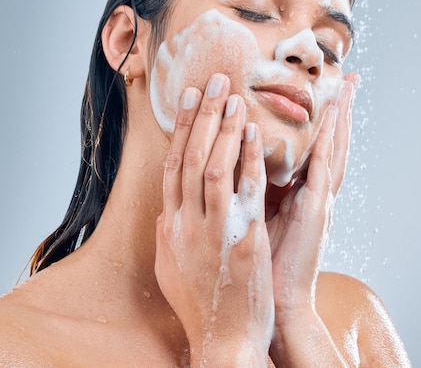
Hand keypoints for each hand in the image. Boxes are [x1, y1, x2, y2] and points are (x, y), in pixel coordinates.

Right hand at [155, 73, 273, 367]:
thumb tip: (166, 207)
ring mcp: (214, 230)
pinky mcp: (244, 239)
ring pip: (214, 167)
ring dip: (224, 129)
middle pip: (191, 158)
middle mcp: (187, 223)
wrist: (223, 339)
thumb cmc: (199, 304)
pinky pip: (245, 191)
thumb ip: (166, 233)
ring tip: (234, 97)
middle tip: (213, 81)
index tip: (187, 99)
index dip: (180, 130)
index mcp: (169, 227)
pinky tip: (254, 134)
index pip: (172, 167)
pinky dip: (248, 158)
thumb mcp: (170, 267)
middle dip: (202, 116)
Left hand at [265, 73, 358, 362]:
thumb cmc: (256, 263)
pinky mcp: (316, 211)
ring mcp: (316, 201)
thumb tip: (220, 170)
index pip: (303, 148)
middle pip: (325, 142)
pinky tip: (333, 119)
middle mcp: (309, 193)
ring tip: (347, 86)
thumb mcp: (248, 219)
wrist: (272, 304)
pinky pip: (323, 169)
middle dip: (335, 110)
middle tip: (347, 77)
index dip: (311, 120)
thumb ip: (243, 193)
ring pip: (330, 149)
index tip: (314, 92)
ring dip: (339, 117)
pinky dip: (327, 143)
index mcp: (293, 193)